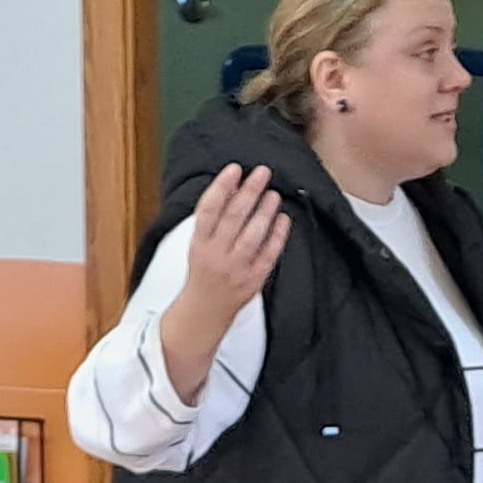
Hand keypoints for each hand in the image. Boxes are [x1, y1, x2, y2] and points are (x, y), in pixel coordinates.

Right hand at [159, 165, 289, 403]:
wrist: (204, 312)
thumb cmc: (203, 272)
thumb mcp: (199, 244)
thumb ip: (212, 219)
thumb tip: (232, 188)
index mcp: (199, 244)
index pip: (208, 210)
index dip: (221, 187)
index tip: (234, 169)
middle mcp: (216, 255)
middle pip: (233, 218)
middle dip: (248, 192)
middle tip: (262, 172)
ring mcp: (236, 268)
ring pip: (252, 236)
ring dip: (264, 211)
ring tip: (273, 193)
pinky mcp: (253, 280)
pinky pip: (268, 255)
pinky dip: (277, 236)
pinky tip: (283, 219)